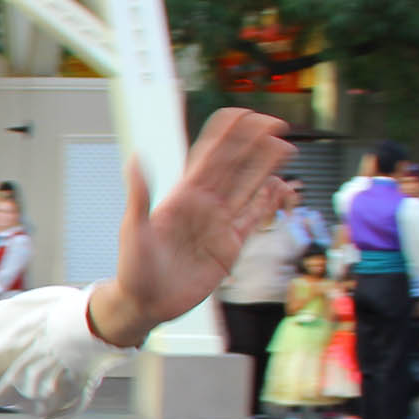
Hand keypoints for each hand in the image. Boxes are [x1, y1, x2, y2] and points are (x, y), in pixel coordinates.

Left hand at [86, 108, 295, 347]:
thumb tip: (135, 160)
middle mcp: (204, 205)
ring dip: (266, 167)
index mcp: (183, 196)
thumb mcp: (134, 229)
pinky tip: (280, 186)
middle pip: (236, 167)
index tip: (245, 114)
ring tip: (285, 148)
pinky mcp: (230, 246)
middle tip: (277, 124)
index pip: (210, 156)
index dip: (228, 134)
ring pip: (249, 188)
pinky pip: (254, 218)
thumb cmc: (133, 269)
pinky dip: (268, 203)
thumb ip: (140, 195)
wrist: (145, 304)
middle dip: (255, 144)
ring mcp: (219, 224)